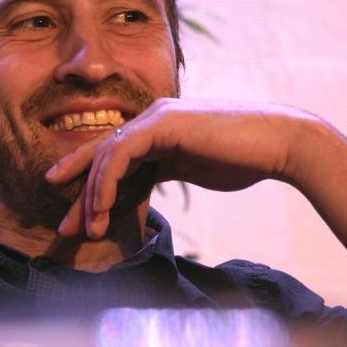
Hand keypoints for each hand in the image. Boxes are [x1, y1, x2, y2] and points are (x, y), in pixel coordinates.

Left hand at [44, 99, 321, 239]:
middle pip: (102, 157)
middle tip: (67, 228)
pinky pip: (120, 154)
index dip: (90, 185)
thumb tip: (141, 195)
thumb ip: (164, 173)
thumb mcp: (191, 169)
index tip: (77, 215)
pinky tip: (101, 207)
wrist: (280, 144)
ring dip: (92, 195)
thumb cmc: (243, 160)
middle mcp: (150, 119)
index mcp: (157, 129)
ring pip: (106, 156)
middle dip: (81, 194)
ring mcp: (155, 117)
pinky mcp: (161, 123)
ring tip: (88, 228)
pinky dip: (106, 182)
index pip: (113, 158)